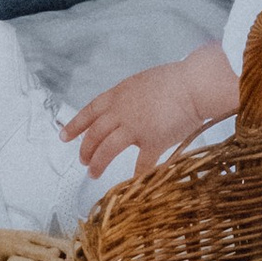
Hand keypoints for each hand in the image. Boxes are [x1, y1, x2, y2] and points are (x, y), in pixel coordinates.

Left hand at [63, 42, 236, 182]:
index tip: (64, 136)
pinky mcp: (151, 142)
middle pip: (94, 134)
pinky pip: (140, 164)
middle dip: (86, 149)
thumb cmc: (178, 79)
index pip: (90, 110)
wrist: (197, 83)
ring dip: (98, 164)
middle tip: (83, 160)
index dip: (75, 124)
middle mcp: (122, 111)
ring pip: (106, 150)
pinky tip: (133, 181)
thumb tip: (125, 111)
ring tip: (94, 173)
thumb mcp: (146, 82)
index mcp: (120, 94)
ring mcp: (134, 127)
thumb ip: (132, 98)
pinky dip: (136, 175)